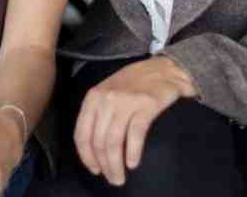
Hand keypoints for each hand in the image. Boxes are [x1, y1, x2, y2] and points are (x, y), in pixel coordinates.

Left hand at [73, 56, 197, 185]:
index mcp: (93, 97)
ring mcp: (126, 101)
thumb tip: (92, 148)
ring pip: (114, 141)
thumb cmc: (135, 83)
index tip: (94, 169)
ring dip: (116, 164)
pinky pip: (135, 134)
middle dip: (104, 165)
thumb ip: (97, 113)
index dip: (86, 156)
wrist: (164, 68)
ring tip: (121, 177)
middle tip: (112, 179)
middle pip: (98, 141)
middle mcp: (106, 98)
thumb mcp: (108, 92)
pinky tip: (133, 163)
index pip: (82, 133)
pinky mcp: (146, 105)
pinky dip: (132, 152)